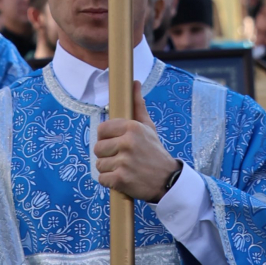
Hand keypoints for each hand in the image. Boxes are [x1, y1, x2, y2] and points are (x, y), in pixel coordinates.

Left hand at [95, 83, 178, 201]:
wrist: (167, 179)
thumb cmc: (154, 151)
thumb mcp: (148, 127)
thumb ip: (138, 105)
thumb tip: (134, 83)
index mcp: (132, 127)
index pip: (102, 129)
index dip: (106, 137)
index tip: (114, 143)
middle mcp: (127, 143)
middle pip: (98, 148)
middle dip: (106, 154)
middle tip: (120, 157)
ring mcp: (124, 162)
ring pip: (99, 164)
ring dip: (108, 168)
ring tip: (122, 168)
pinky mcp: (121, 179)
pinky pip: (102, 179)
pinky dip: (109, 181)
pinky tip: (121, 178)